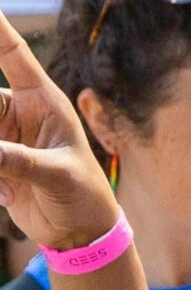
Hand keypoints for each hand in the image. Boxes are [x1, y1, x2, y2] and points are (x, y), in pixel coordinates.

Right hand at [0, 11, 116, 248]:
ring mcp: (5, 135)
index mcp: (43, 101)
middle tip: (1, 149)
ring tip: (10, 187)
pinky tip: (8, 198)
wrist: (80, 234)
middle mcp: (20, 112)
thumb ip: (22, 163)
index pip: (13, 54)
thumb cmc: (84, 197)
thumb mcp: (58, 178)